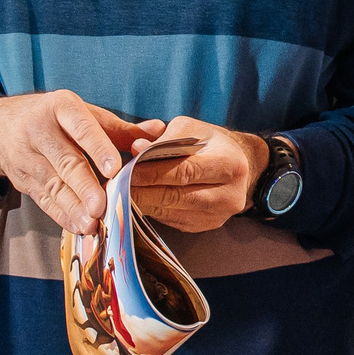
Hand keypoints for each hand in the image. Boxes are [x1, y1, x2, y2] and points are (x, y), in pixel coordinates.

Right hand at [0, 91, 151, 236]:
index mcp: (61, 108)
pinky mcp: (23, 180)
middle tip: (102, 206)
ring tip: (92, 223)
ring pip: (53, 185)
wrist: (0, 127)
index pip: (81, 127)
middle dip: (84, 186)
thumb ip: (121, 129)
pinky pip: (44, 200)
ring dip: (73, 207)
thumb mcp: (84, 114)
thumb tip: (159, 130)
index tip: (114, 168)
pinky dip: (62, 215)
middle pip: (66, 161)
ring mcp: (28, 157)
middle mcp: (40, 130)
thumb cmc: (55, 119)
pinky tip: (78, 227)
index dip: (98, 147)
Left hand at [126, 119, 267, 232]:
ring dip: (141, 203)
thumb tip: (135, 148)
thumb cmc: (211, 143)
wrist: (239, 165)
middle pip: (175, 196)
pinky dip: (151, 210)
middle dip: (141, 191)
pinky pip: (172, 220)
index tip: (126, 170)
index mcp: (230, 165)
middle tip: (114, 186)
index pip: (184, 171)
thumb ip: (163, 137)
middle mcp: (229, 195)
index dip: (152, 172)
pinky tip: (135, 201)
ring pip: (171, 212)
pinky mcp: (205, 225)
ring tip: (118, 193)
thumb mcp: (192, 129)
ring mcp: (218, 215)